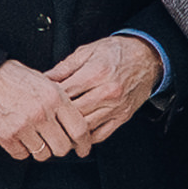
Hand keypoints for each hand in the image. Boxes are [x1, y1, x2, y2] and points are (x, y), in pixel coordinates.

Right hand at [0, 56, 81, 159]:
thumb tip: (78, 126)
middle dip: (61, 148)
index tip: (83, 149)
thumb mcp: (46, 82)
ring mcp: (23, 126)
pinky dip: (22, 149)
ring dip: (41, 149)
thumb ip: (62, 102)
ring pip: (43, 154)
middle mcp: (41, 113)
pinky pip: (22, 155)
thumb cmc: (15, 78)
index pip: (79, 129)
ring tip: (34, 136)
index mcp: (55, 97)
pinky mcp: (6, 136)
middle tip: (56, 143)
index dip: (84, 143)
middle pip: (63, 147)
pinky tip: (20, 137)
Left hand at [48, 33, 164, 152]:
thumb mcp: (88, 51)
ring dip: (69, 130)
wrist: (147, 57)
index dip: (49, 98)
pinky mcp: (122, 116)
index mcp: (96, 73)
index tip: (39, 101)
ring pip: (85, 127)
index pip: (64, 93)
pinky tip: (76, 134)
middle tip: (43, 119)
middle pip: (73, 112)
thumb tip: (45, 78)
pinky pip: (101, 134)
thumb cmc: (117, 52)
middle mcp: (107, 92)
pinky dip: (86, 138)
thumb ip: (65, 67)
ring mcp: (116, 107)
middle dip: (56, 117)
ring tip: (56, 130)